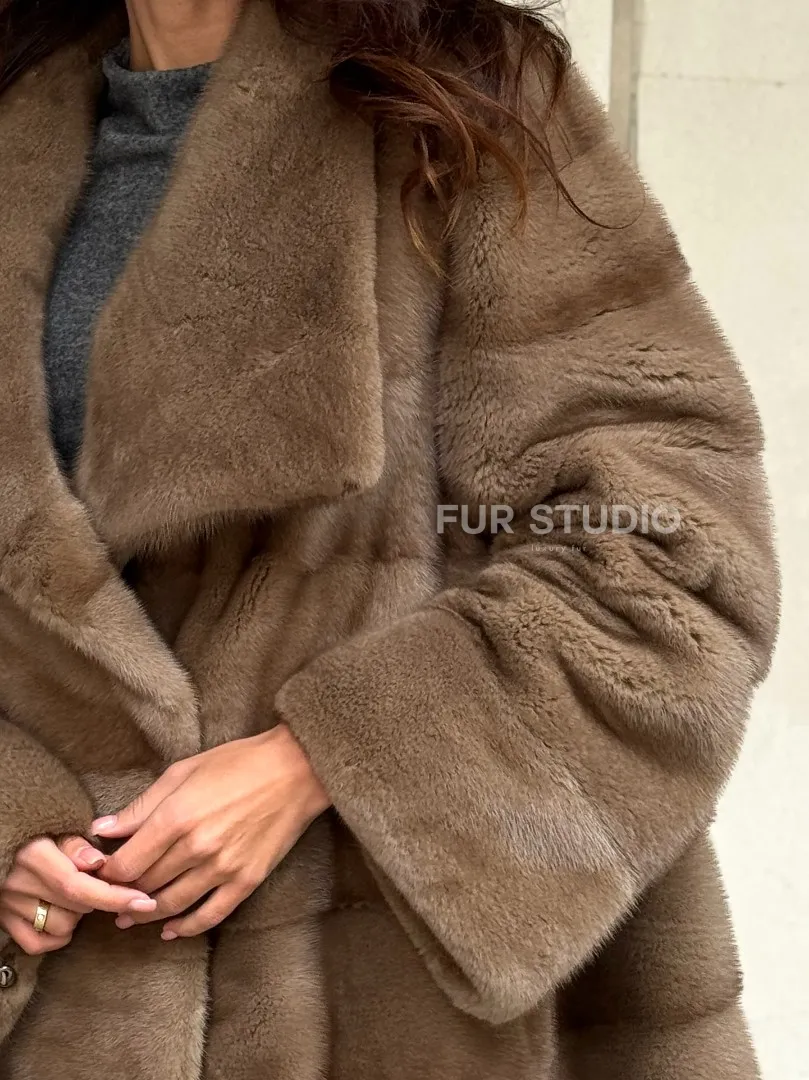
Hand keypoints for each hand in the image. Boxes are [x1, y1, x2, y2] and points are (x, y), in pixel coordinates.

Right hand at [0, 836, 156, 954]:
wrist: (2, 840)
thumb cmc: (36, 832)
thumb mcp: (56, 829)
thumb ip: (76, 845)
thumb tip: (99, 862)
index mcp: (33, 855)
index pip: (79, 885)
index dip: (115, 895)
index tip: (143, 901)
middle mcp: (19, 884)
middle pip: (77, 907)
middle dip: (99, 896)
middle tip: (97, 879)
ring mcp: (9, 906)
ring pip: (62, 927)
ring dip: (78, 915)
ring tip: (74, 893)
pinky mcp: (4, 922)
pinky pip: (39, 944)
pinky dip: (58, 936)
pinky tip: (63, 916)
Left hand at [94, 726, 329, 939]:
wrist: (296, 770)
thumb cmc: (239, 763)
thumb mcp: (184, 772)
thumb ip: (142, 805)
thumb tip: (102, 829)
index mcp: (176, 818)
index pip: (125, 863)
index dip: (106, 874)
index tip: (100, 873)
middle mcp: (196, 848)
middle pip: (145, 885)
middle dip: (122, 892)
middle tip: (111, 894)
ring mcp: (223, 868)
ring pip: (171, 905)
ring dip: (146, 914)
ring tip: (131, 915)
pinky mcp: (246, 881)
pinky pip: (209, 915)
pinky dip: (185, 927)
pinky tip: (170, 930)